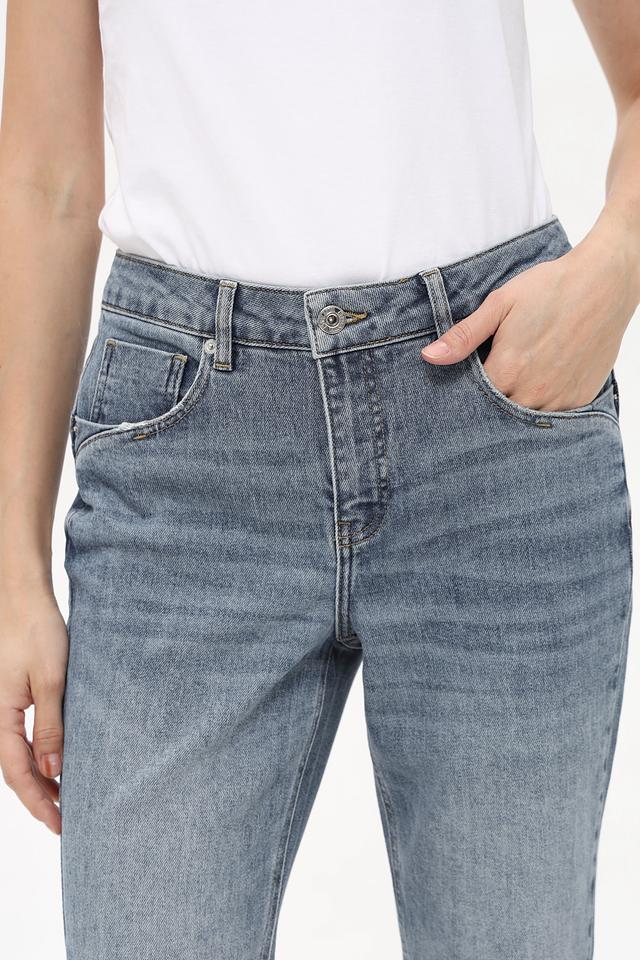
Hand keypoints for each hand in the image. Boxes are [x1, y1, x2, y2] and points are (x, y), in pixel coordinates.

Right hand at [0, 584, 67, 833]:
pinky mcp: (13, 695)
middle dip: (38, 797)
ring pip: (17, 754)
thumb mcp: (50, 681)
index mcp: (0, 716)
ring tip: (64, 797)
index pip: (18, 773)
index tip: (59, 825)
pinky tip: (56, 760)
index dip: (38, 802)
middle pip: (14, 769)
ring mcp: (3, 706)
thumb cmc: (36, 631)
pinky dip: (38, 755)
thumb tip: (53, 772)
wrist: (22, 596)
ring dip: (39, 778)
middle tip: (65, 820)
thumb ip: (51, 727)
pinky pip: (21, 735)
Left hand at [421, 225, 639, 411]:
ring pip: (526, 418)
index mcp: (508, 370)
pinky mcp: (580, 398)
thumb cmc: (550, 288)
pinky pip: (554, 416)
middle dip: (490, 403)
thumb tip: (429, 356)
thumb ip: (464, 336)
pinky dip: (544, 406)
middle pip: (498, 413)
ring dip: (517, 406)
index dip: (466, 393)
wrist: (605, 283)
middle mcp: (533, 392)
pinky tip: (541, 385)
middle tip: (493, 382)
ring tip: (518, 382)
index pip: (472, 400)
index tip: (466, 382)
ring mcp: (559, 398)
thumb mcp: (500, 304)